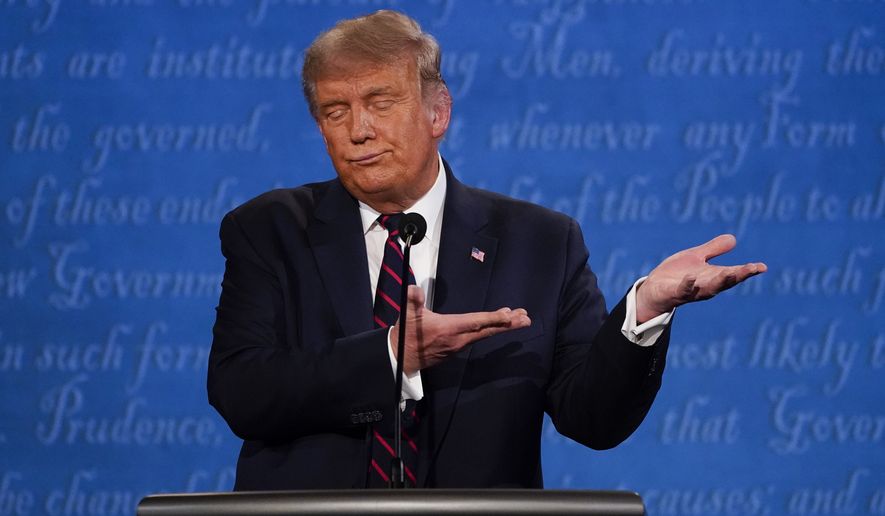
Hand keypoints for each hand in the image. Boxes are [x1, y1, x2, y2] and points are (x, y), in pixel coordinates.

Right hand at [391, 285, 530, 374]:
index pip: (476, 322)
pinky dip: (491, 329)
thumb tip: (414, 289)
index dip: (494, 318)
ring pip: (485, 334)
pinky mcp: (457, 348)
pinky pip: (479, 337)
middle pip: (487, 330)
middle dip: (508, 324)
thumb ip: (413, 300)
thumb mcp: (408, 315)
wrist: (402, 358)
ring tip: (519, 318)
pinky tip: (499, 324)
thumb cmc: (406, 334)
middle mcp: (458, 339)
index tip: (510, 315)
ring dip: (503, 326)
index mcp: (449, 328)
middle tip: (526, 318)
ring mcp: (459, 345)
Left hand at [635, 234, 766, 322]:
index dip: (748, 270)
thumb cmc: (676, 274)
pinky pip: (683, 290)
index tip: (762, 266)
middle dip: (739, 275)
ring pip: (708, 288)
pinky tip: (692, 277)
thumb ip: (713, 249)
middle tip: (752, 269)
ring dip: (719, 281)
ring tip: (730, 272)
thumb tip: (733, 238)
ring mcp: (691, 291)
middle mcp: (705, 285)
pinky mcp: (675, 293)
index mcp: (712, 276)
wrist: (654, 289)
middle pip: (725, 281)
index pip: (734, 273)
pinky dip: (688, 285)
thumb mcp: (696, 257)